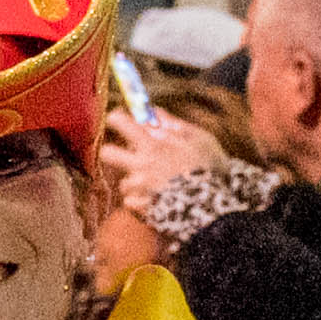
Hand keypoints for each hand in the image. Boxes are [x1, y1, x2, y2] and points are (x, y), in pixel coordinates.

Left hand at [96, 108, 219, 206]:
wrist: (212, 204)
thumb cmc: (208, 167)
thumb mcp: (198, 138)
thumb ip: (173, 125)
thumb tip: (154, 111)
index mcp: (152, 144)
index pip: (121, 123)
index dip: (117, 119)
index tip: (119, 120)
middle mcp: (140, 165)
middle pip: (108, 153)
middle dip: (113, 152)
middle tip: (129, 155)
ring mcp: (138, 187)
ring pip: (124, 181)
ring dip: (135, 182)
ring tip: (157, 184)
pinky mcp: (140, 208)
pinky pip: (131, 202)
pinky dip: (141, 202)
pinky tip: (158, 200)